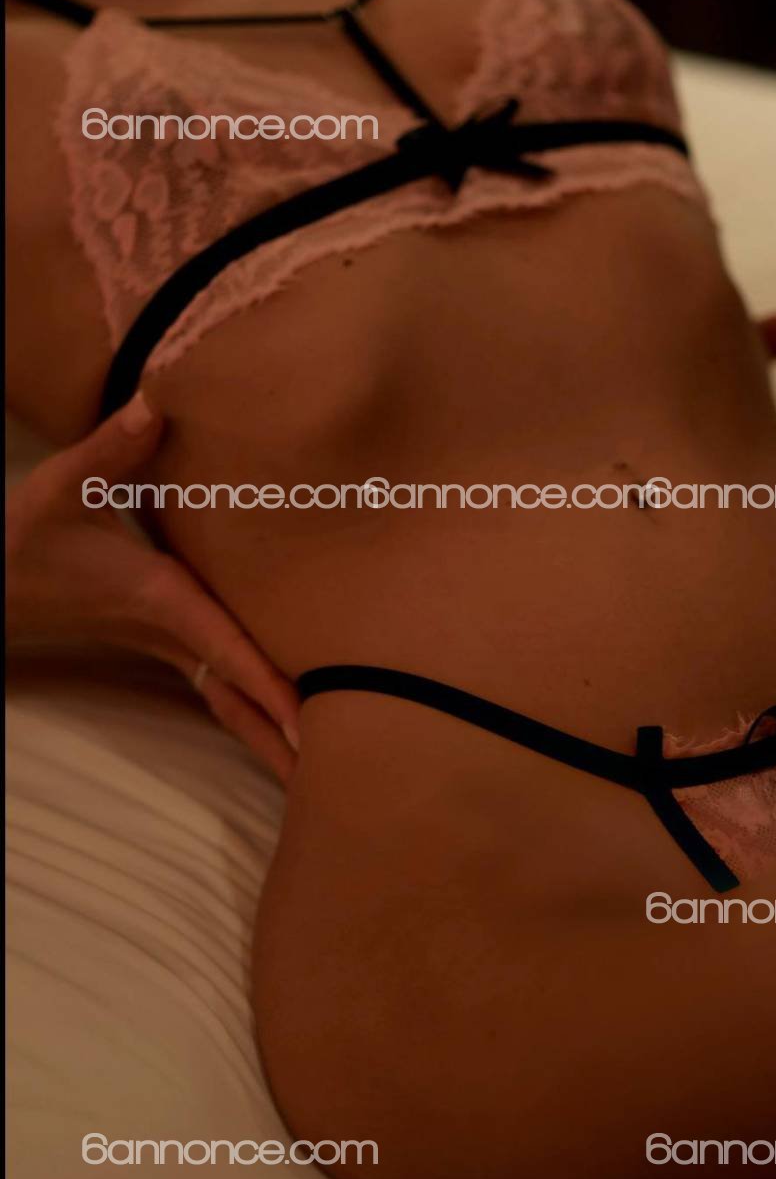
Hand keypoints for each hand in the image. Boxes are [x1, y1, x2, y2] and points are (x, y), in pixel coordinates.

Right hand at [6, 393, 299, 783]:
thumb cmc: (28, 536)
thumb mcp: (64, 485)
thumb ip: (113, 446)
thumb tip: (155, 402)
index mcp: (159, 598)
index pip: (225, 648)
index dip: (268, 684)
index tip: (309, 721)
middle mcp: (172, 632)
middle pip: (239, 695)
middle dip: (284, 736)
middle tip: (341, 776)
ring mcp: (170, 645)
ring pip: (231, 699)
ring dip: (273, 734)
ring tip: (325, 770)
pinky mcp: (167, 643)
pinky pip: (221, 686)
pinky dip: (254, 709)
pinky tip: (288, 728)